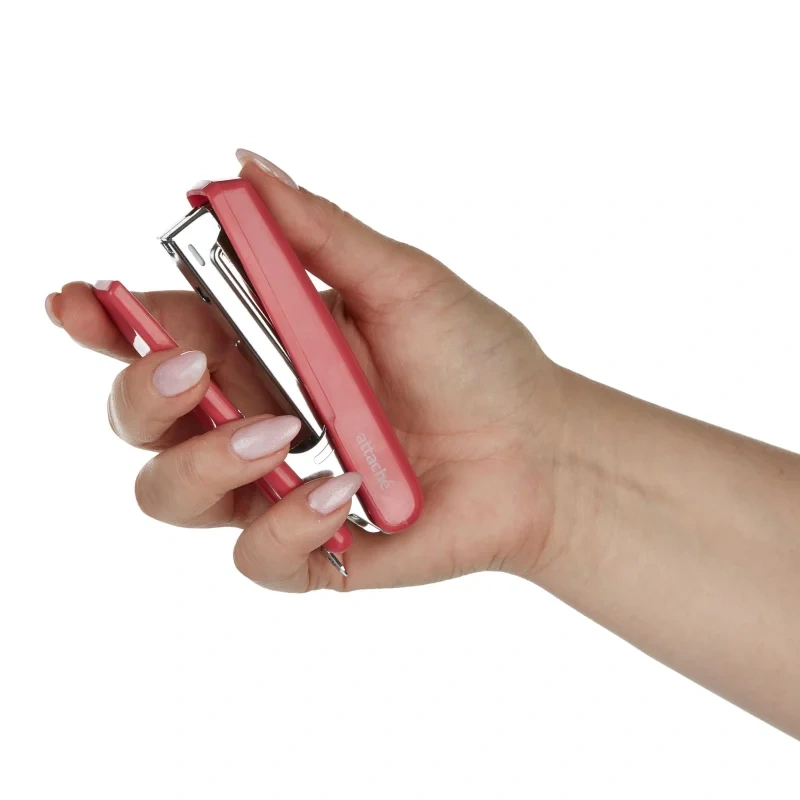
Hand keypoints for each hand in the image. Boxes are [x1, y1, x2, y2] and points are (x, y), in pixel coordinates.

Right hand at [47, 150, 564, 591]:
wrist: (536, 447)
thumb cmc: (474, 359)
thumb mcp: (401, 281)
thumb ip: (317, 233)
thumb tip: (243, 167)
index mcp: (260, 347)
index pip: (157, 335)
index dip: (105, 322)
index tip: (78, 304)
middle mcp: (251, 415)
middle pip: (140, 420)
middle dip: (140, 396)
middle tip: (186, 371)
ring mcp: (274, 486)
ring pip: (171, 495)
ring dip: (208, 462)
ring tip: (280, 434)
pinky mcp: (310, 548)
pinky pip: (257, 555)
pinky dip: (289, 522)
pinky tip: (343, 494)